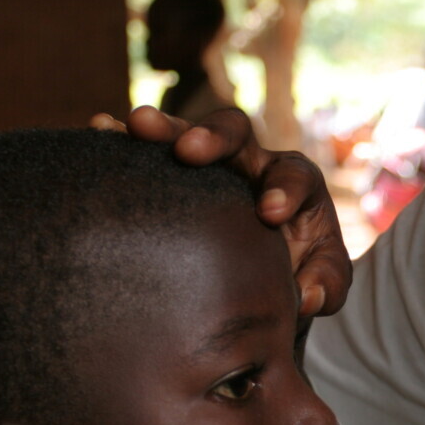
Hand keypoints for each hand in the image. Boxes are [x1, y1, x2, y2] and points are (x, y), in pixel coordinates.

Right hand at [92, 106, 350, 316]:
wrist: (263, 284)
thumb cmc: (300, 276)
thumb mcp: (323, 285)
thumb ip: (326, 288)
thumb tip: (307, 298)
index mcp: (294, 184)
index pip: (295, 175)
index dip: (283, 189)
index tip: (270, 213)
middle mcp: (251, 164)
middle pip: (237, 132)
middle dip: (214, 137)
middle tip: (190, 151)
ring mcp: (208, 167)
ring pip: (184, 133)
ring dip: (161, 128)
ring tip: (132, 125)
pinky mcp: (171, 177)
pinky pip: (145, 152)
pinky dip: (123, 141)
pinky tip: (97, 130)